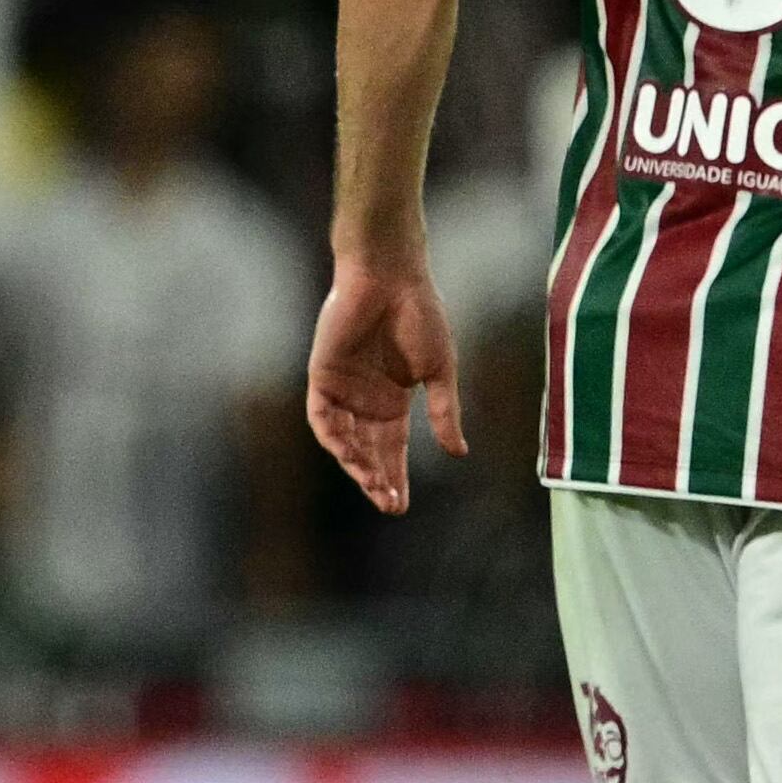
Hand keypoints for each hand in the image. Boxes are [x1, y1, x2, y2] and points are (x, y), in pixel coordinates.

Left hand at [305, 259, 465, 515]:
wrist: (391, 276)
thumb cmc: (420, 315)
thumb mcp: (439, 371)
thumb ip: (444, 412)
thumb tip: (458, 453)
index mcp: (393, 401)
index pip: (392, 449)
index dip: (395, 476)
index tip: (401, 506)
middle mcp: (365, 400)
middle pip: (368, 451)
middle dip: (377, 479)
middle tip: (389, 504)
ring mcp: (342, 389)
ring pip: (344, 441)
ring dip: (357, 465)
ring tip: (374, 485)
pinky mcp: (323, 376)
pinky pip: (323, 417)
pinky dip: (335, 438)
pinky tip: (351, 456)